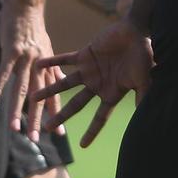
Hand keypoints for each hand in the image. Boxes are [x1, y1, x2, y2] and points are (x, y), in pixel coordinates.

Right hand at [0, 6, 56, 141]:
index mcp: (48, 67)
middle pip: (38, 97)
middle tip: (35, 139)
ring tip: (14, 128)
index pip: (53, 95)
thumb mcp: (47, 49)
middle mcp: (39, 65)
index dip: (55, 113)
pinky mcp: (11, 51)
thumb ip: (52, 68)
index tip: (59, 133)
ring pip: (21, 89)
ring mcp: (25, 59)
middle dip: (36, 119)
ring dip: (16, 110)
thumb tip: (57, 83)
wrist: (26, 6)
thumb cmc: (34, 29)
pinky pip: (3, 73)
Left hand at [32, 19, 154, 146]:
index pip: (100, 117)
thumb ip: (142, 97)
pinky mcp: (84, 55)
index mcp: (111, 93)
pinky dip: (52, 62)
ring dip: (49, 90)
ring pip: (65, 84)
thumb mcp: (144, 80)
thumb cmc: (144, 56)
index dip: (92, 131)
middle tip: (46, 128)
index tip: (82, 146)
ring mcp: (89, 70)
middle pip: (75, 105)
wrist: (136, 31)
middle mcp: (97, 85)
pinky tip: (38, 65)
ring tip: (32, 98)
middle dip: (61, 116)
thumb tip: (144, 117)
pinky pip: (64, 60)